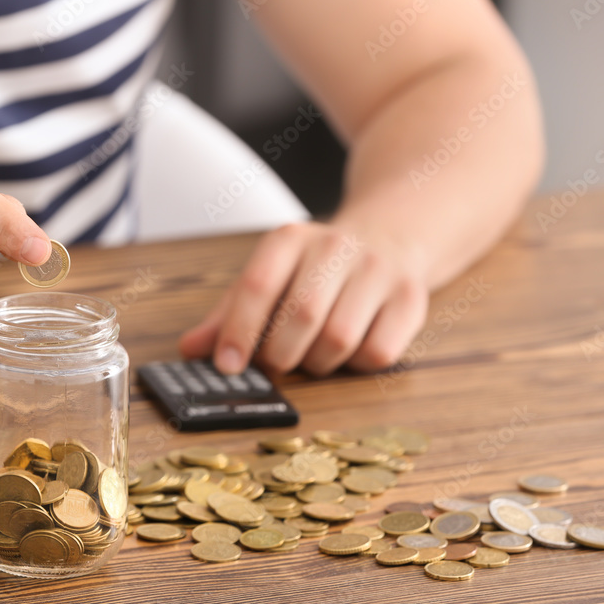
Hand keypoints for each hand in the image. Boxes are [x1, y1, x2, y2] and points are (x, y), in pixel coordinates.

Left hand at [179, 222, 428, 375]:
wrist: (389, 238)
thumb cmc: (314, 270)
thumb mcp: (268, 278)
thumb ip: (228, 314)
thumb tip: (191, 350)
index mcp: (290, 239)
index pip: (257, 285)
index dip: (239, 331)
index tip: (228, 366)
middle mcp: (336, 247)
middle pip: (301, 317)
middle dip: (281, 355)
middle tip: (276, 364)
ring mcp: (378, 270)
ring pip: (339, 340)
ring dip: (318, 363)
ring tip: (313, 353)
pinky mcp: (411, 299)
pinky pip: (377, 353)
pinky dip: (357, 365)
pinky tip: (351, 349)